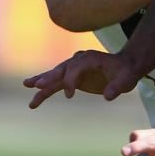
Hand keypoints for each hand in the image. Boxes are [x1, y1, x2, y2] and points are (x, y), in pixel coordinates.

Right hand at [24, 50, 140, 108]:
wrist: (125, 67)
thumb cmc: (126, 72)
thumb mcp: (126, 80)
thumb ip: (117, 87)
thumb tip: (108, 96)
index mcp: (90, 58)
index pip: (75, 68)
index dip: (70, 81)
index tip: (69, 95)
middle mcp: (79, 60)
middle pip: (61, 69)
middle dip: (49, 77)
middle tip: (37, 85)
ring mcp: (74, 68)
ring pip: (55, 76)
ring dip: (42, 82)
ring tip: (27, 85)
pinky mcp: (72, 77)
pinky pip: (56, 84)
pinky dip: (45, 89)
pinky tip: (34, 98)